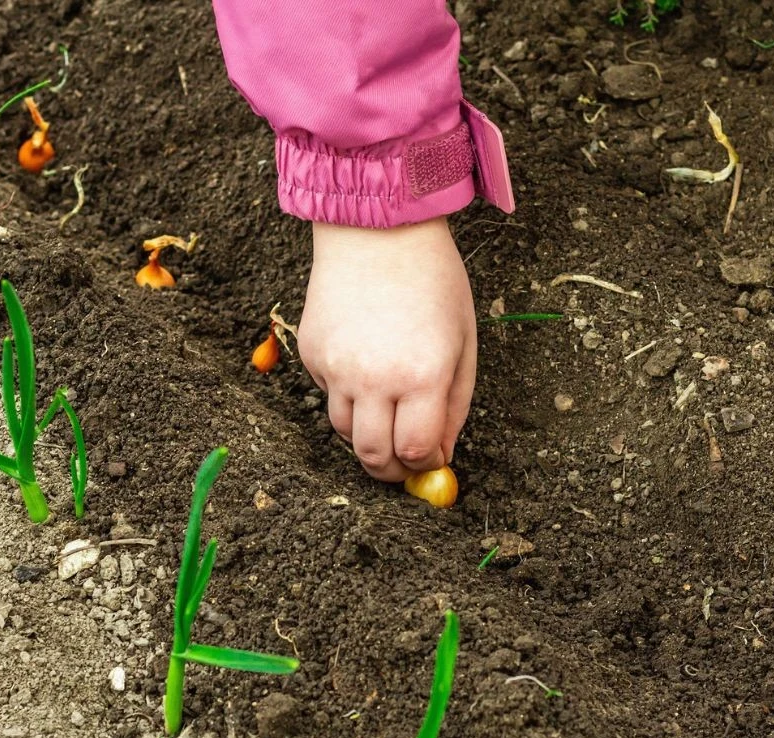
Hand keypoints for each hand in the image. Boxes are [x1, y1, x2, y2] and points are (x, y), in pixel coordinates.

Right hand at [298, 217, 475, 482]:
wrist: (377, 230)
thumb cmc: (432, 281)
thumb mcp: (463, 343)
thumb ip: (454, 406)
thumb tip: (438, 455)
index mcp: (422, 376)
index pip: (416, 452)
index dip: (425, 465)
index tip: (430, 461)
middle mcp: (375, 379)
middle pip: (373, 456)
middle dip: (391, 470)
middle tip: (402, 465)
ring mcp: (336, 368)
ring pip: (346, 432)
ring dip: (367, 435)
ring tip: (386, 416)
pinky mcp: (310, 354)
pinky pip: (328, 395)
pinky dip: (347, 396)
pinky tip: (364, 365)